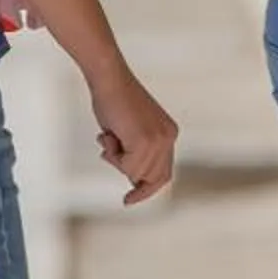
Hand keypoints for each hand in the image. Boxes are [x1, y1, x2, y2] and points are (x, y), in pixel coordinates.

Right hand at [88, 60, 177, 206]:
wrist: (108, 78)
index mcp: (168, 133)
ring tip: (109, 134)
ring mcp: (159, 140)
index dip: (146, 189)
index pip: (163, 172)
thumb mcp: (128, 131)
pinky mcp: (146, 142)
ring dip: (115, 159)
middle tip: (108, 144)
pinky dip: (112, 154)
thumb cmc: (112, 100)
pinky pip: (127, 167)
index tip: (128, 200)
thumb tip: (134, 179)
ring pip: (135, 173)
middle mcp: (169, 138)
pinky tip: (109, 133)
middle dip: (124, 168)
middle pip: (149, 177)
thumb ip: (135, 152)